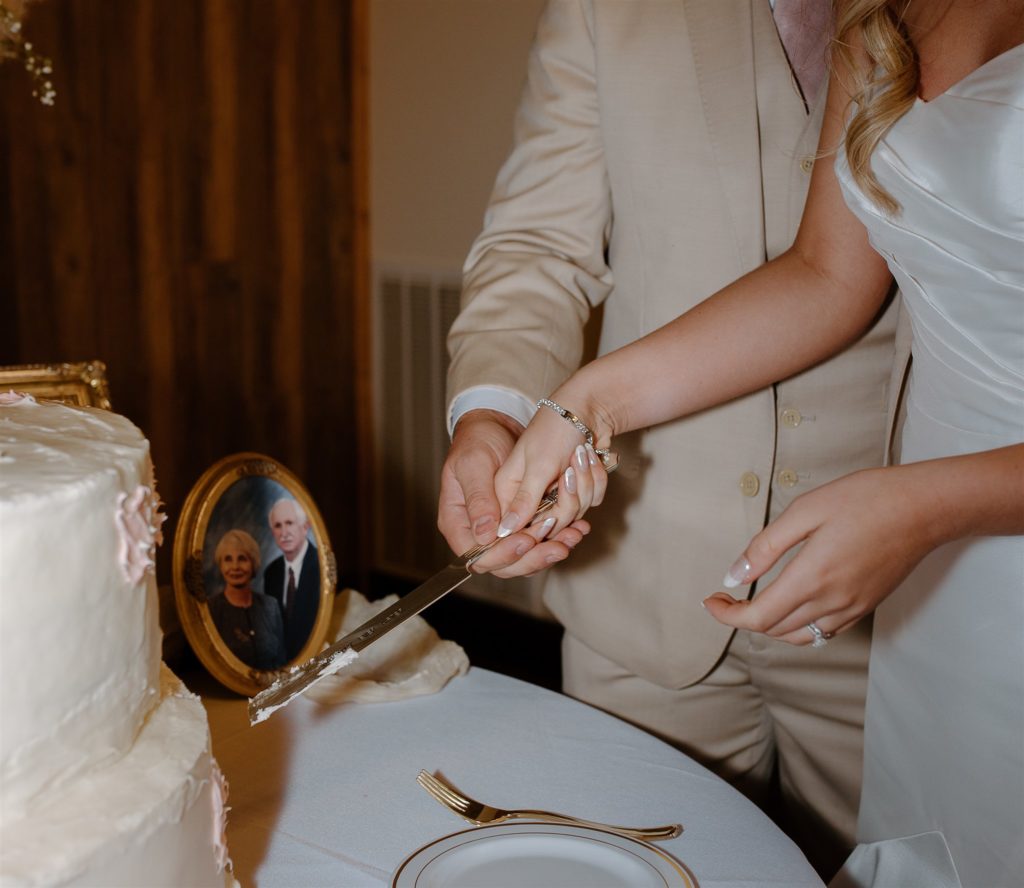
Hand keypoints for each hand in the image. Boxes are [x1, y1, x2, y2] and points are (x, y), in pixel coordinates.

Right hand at [438, 409, 589, 577]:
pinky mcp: (522, 524)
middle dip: (534, 557)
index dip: (503, 554)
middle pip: (506, 565)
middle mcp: (480, 532)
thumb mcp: (475, 465)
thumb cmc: (478, 441)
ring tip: (574, 535)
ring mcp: (502, 531)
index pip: (478, 556)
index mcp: (458, 522)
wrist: (497, 428)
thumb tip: (485, 535)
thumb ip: (480, 499)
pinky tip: (577, 528)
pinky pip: (540, 542)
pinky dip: (559, 537)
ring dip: (552, 549)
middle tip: (559, 546)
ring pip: (527, 557)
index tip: (526, 540)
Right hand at [492, 402, 608, 542]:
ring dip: (585, 482)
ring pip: (576, 514)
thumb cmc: (554, 430)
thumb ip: (523, 500)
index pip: (515, 529)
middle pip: (551, 525)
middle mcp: (529, 497)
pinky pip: (592, 501)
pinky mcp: (577, 491)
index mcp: (508, 491)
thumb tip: (503, 531)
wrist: (587, 409)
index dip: (535, 529)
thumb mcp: (538, 466)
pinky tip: (590, 457)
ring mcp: (554, 495)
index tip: (553, 517)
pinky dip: (596, 479)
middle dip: (569, 498)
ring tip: (581, 455)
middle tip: (569, 471)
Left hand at [703, 466, 937, 644]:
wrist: (925, 507)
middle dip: (742, 618)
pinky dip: (799, 627)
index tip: (710, 601)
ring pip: (799, 636)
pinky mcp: (867, 607)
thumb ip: (765, 547)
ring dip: (770, 626)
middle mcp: (832, 602)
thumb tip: (734, 576)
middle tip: (725, 596)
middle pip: (774, 630)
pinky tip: (791, 605)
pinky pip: (824, 632)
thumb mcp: (805, 511)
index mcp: (811, 578)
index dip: (727, 616)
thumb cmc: (866, 499)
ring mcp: (852, 608)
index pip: (758, 618)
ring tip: (752, 603)